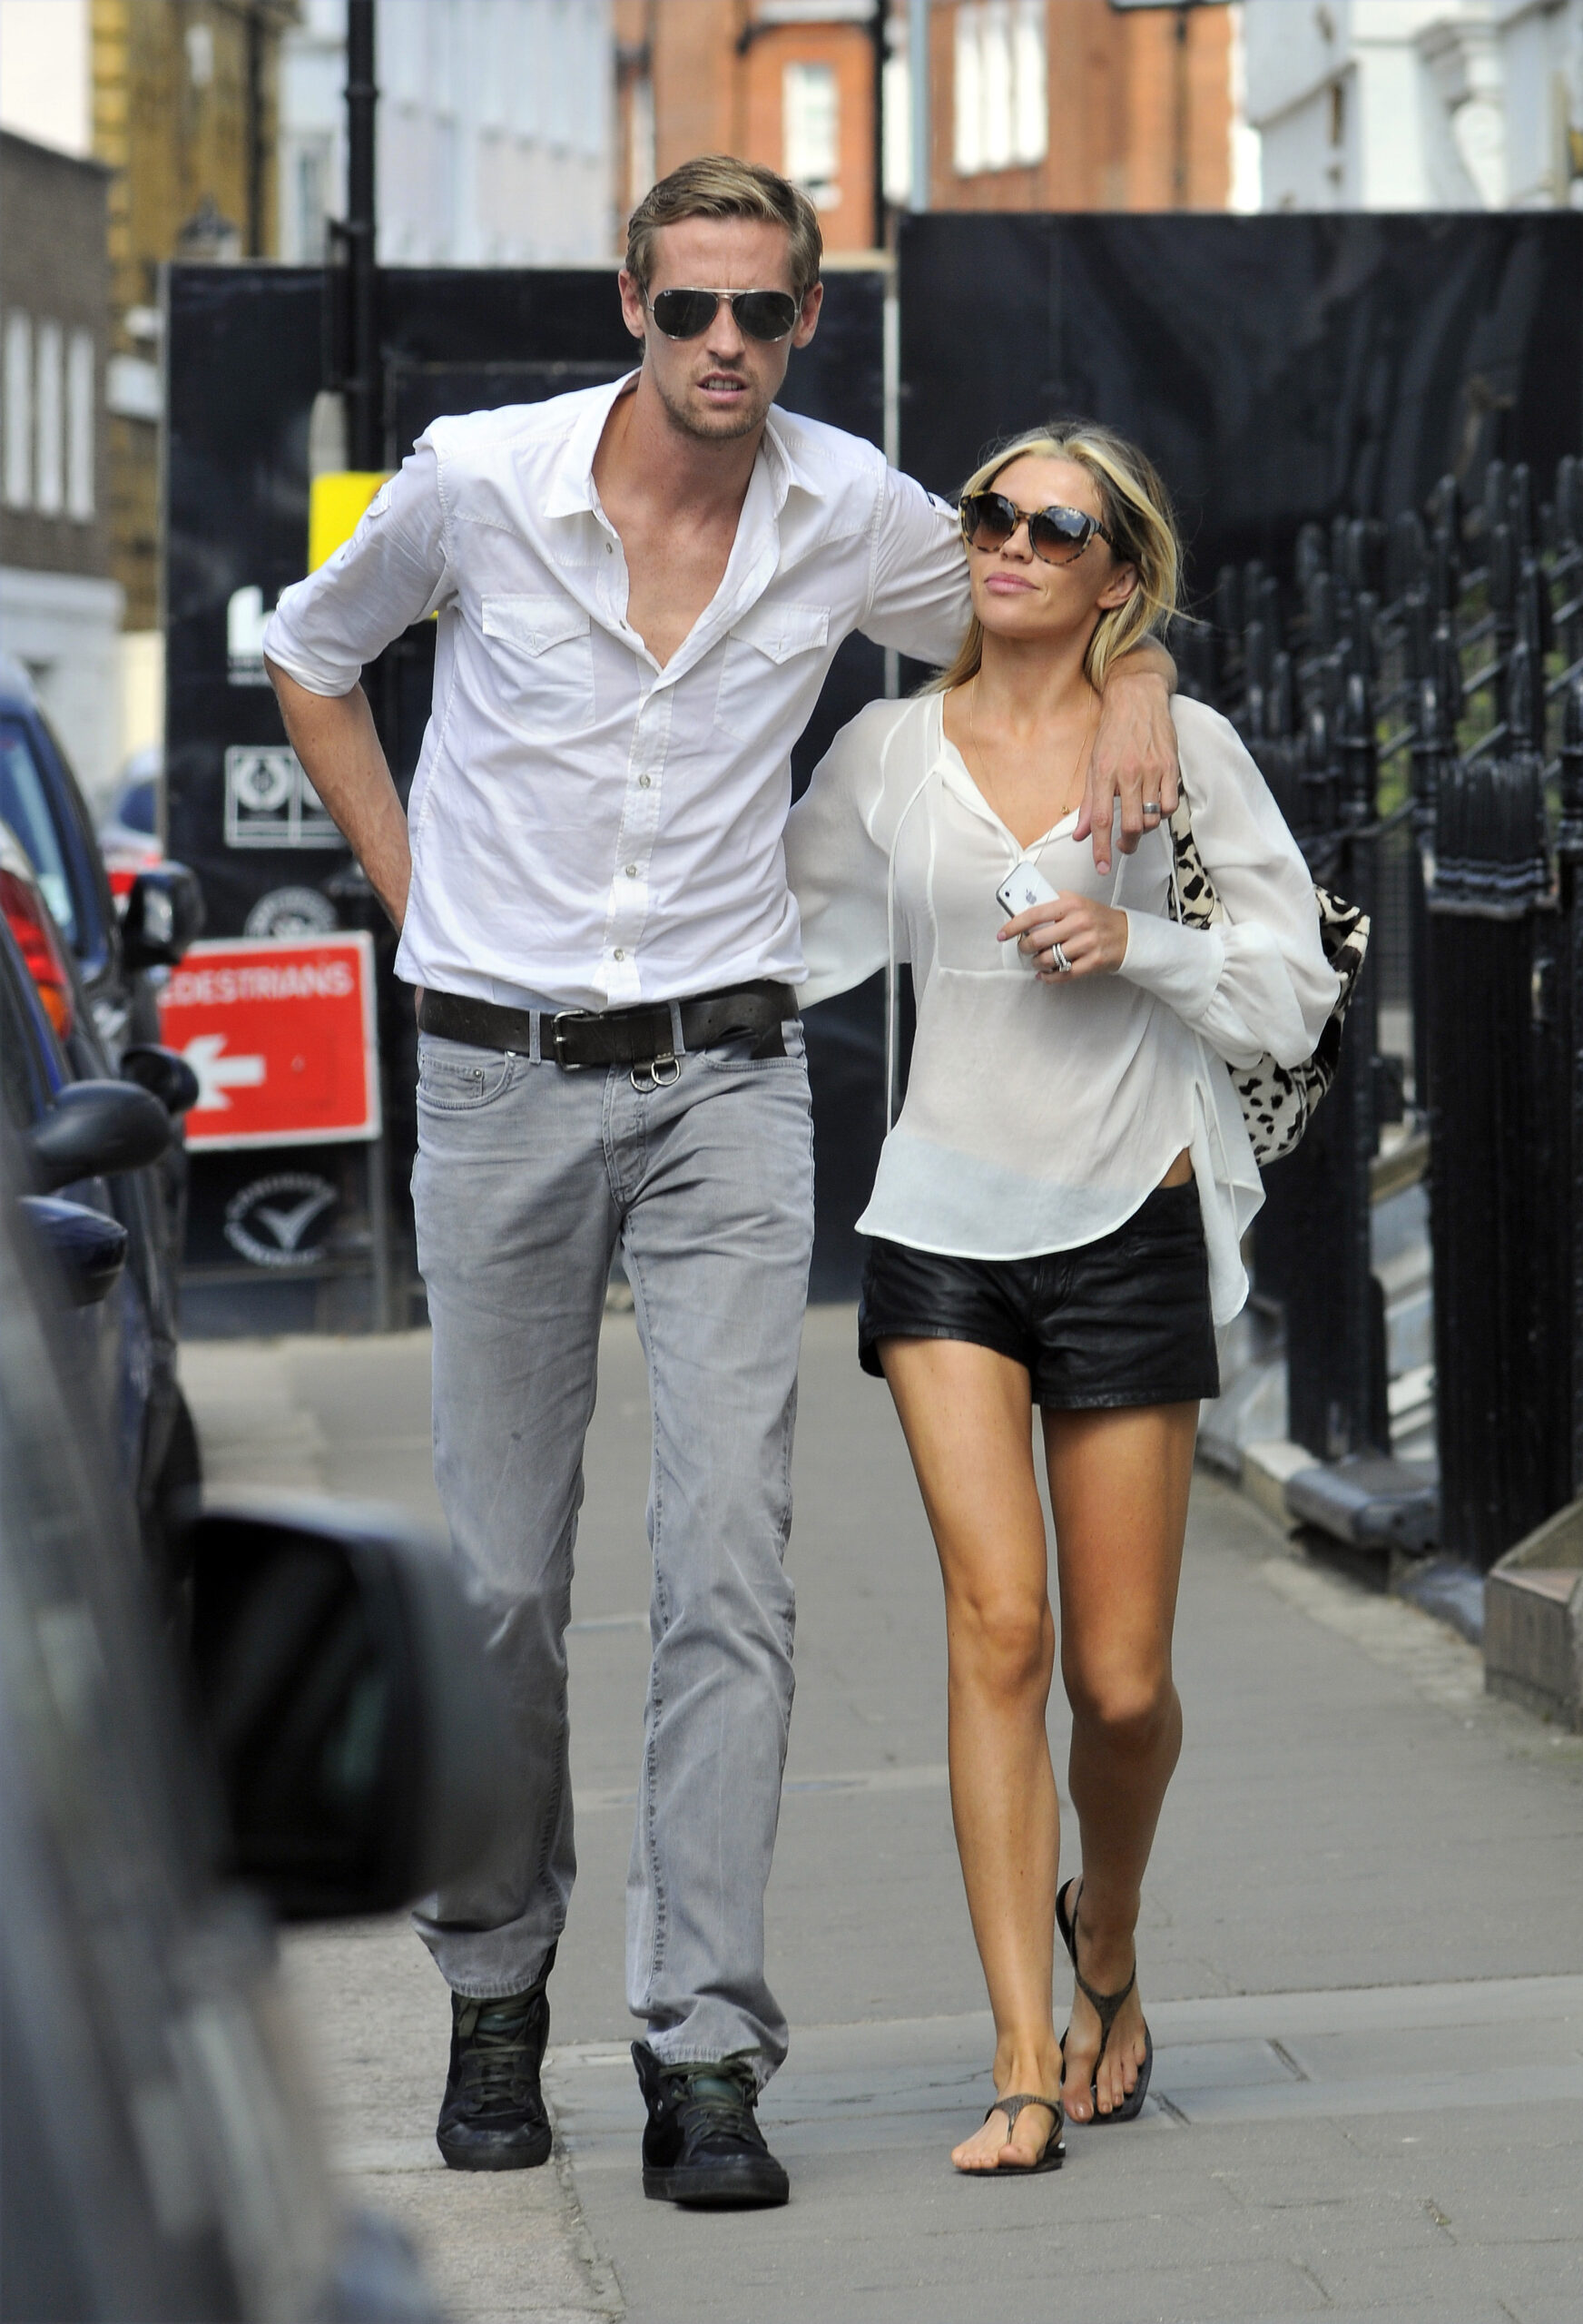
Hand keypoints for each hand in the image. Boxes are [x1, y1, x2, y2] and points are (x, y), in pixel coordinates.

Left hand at [998, 894, 1128, 980]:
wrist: (1127, 934)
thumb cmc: (1096, 918)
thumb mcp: (1076, 903)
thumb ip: (1052, 906)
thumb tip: (1022, 913)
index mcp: (1071, 904)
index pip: (1034, 914)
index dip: (1014, 926)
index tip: (1002, 934)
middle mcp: (1080, 922)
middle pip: (1038, 940)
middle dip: (1025, 948)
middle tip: (1024, 949)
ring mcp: (1088, 943)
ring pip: (1049, 959)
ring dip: (1037, 963)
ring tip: (1037, 961)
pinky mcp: (1094, 962)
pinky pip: (1063, 974)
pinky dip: (1049, 977)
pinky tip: (1045, 975)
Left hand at [1074, 662, 1179, 874]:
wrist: (1137, 697)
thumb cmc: (1112, 733)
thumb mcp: (1093, 765)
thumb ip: (1088, 803)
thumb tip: (1080, 835)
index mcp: (1103, 773)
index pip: (1101, 820)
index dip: (1101, 848)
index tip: (1103, 867)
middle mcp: (1128, 773)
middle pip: (1133, 825)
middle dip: (1128, 843)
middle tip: (1124, 844)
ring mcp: (1152, 770)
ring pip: (1153, 818)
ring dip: (1145, 828)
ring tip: (1138, 819)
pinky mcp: (1171, 766)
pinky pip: (1170, 804)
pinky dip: (1162, 813)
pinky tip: (1155, 806)